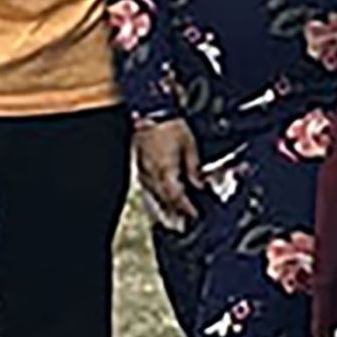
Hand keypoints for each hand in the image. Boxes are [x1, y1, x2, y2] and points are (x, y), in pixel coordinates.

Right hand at [131, 116, 203, 230]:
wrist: (148, 110)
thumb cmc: (167, 124)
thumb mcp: (189, 145)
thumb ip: (193, 168)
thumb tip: (199, 185)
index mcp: (166, 171)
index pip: (178, 198)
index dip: (187, 210)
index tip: (195, 218)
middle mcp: (152, 176)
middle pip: (164, 203)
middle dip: (175, 216)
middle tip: (184, 227)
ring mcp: (142, 173)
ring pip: (154, 198)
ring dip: (163, 212)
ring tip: (172, 222)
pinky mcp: (138, 168)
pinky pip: (147, 189)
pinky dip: (155, 199)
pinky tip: (159, 203)